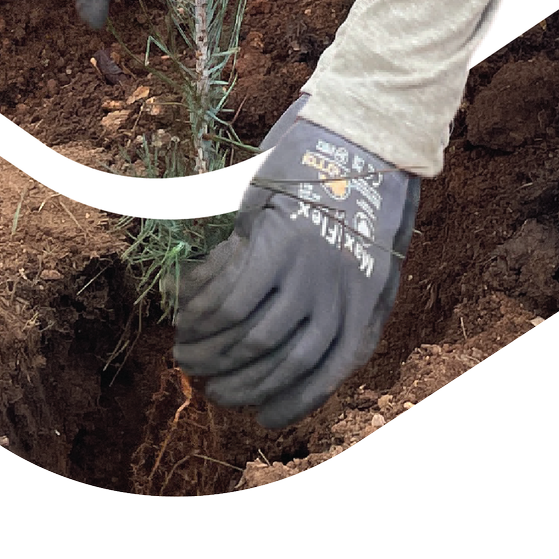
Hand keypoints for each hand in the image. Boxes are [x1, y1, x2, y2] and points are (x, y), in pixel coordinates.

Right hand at [173, 100, 420, 428]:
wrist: (362, 144)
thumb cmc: (363, 207)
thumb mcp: (372, 272)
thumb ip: (345, 316)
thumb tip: (309, 358)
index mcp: (361, 316)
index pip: (317, 380)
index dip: (282, 404)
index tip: (257, 415)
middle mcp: (334, 303)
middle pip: (274, 363)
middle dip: (235, 382)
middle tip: (208, 385)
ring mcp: (303, 275)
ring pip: (247, 335)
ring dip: (209, 350)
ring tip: (186, 354)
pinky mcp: (274, 245)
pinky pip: (230, 296)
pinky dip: (202, 310)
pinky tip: (186, 312)